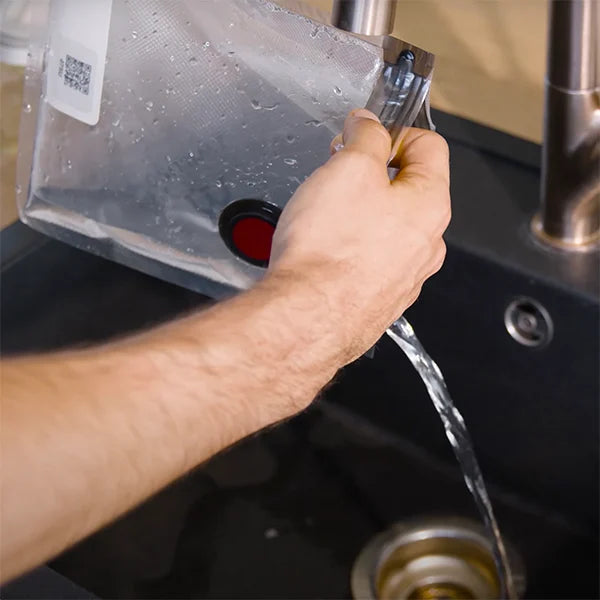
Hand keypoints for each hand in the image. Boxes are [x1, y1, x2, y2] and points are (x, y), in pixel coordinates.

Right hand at [268, 108, 450, 362]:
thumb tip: (369, 126)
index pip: (430, 146)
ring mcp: (405, 276)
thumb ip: (366, 137)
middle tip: (338, 173)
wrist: (307, 319)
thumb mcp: (349, 168)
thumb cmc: (329, 251)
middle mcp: (426, 244)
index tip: (364, 135)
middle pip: (409, 189)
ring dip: (363, 211)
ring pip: (389, 227)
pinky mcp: (380, 299)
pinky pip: (372, 260)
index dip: (394, 131)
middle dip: (373, 173)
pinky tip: (327, 250)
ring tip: (327, 215)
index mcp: (430, 205)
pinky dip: (353, 247)